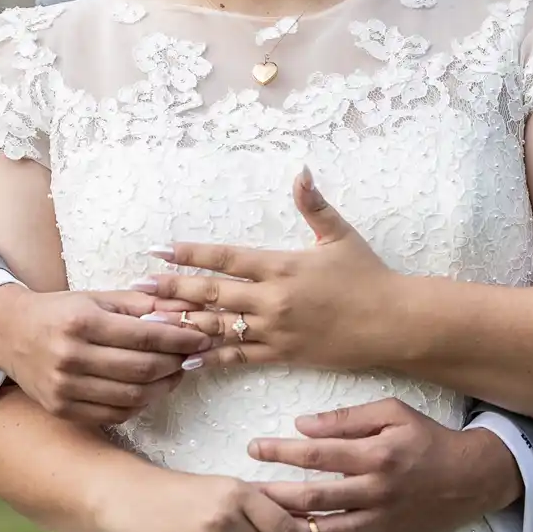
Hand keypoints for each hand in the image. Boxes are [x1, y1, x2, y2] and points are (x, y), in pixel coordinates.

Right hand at [0, 283, 211, 426]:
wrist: (8, 333)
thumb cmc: (60, 312)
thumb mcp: (96, 298)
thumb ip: (141, 305)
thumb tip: (185, 311)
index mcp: (81, 321)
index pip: (145, 335)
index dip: (180, 338)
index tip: (203, 336)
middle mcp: (70, 356)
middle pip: (142, 368)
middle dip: (177, 363)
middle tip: (194, 356)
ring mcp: (64, 388)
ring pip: (132, 396)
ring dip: (164, 387)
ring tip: (176, 373)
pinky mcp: (61, 409)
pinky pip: (114, 414)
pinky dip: (139, 404)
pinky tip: (149, 390)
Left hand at [136, 169, 395, 372]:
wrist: (393, 323)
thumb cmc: (369, 276)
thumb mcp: (340, 235)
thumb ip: (314, 204)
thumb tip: (301, 171)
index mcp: (282, 265)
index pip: (225, 257)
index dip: (189, 253)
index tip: (159, 250)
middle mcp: (272, 298)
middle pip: (212, 293)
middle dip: (172, 288)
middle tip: (138, 285)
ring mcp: (275, 330)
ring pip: (218, 326)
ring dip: (181, 323)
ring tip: (149, 322)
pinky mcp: (283, 355)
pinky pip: (239, 358)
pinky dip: (210, 358)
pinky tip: (185, 360)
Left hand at [248, 400, 523, 531]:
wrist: (472, 478)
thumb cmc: (429, 439)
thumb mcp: (394, 413)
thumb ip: (348, 419)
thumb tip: (303, 426)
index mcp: (375, 454)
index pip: (316, 454)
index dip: (280, 451)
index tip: (253, 449)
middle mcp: (375, 490)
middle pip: (312, 497)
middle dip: (272, 495)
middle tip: (242, 493)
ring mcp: (381, 521)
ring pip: (324, 531)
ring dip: (288, 528)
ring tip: (257, 524)